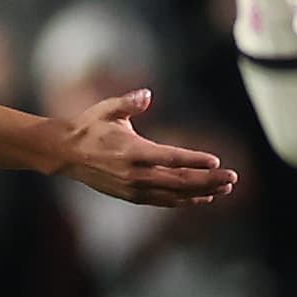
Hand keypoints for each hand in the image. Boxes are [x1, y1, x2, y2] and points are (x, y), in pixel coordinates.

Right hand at [54, 90, 239, 206]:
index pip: (170, 157)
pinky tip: (201, 198)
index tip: (216, 161)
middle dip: (208, 180)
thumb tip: (147, 94)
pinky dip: (184, 201)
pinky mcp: (131, 196)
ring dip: (201, 192)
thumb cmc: (89, 127)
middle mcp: (135, 174)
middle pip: (179, 180)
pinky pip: (163, 201)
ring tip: (224, 189)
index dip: (194, 160)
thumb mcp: (107, 109)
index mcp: (132, 151)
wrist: (64, 153)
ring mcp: (133, 188)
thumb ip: (129, 102)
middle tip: (232, 178)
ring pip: (174, 194)